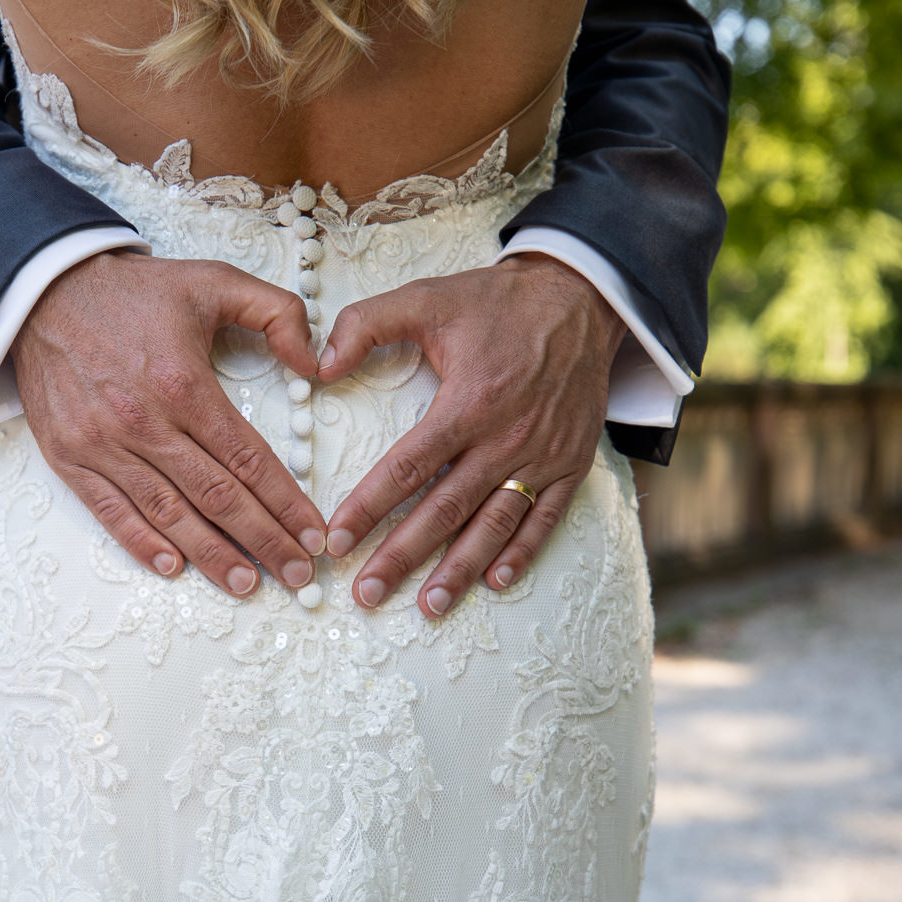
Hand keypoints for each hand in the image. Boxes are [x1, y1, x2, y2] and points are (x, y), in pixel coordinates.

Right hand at [14, 250, 326, 596]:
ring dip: (211, 554)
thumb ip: (277, 313)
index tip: (314, 534)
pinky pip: (111, 511)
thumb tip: (317, 364)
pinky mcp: (69, 456)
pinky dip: (143, 543)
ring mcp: (102, 444)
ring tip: (247, 583)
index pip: (247, 458)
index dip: (285, 502)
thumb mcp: (213, 280)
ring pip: (168, 513)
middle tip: (297, 574)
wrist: (42, 291)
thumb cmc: (133, 292)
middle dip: (263, 540)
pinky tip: (174, 567)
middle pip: (216, 496)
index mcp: (183, 384)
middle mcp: (143, 422)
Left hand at [317, 255, 625, 617]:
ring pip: (493, 525)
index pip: (408, 467)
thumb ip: (367, 323)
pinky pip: (544, 518)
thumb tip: (320, 364)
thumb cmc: (498, 303)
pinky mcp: (570, 464)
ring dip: (459, 569)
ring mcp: (542, 456)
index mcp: (469, 402)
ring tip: (427, 604)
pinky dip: (521, 553)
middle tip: (366, 592)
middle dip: (402, 556)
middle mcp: (506, 438)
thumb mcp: (429, 297)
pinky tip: (493, 581)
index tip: (336, 539)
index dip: (369, 507)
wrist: (581, 299)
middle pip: (445, 510)